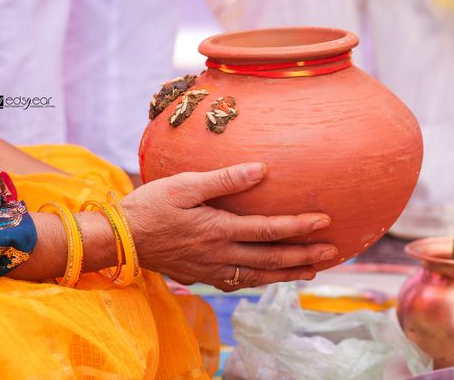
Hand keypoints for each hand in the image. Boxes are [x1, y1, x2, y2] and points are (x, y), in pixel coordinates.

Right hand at [122, 163, 336, 290]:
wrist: (121, 239)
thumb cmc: (150, 206)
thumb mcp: (184, 184)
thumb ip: (224, 179)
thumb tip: (261, 169)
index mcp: (219, 230)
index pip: (269, 230)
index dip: (299, 226)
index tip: (325, 222)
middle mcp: (220, 254)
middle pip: (271, 258)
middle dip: (304, 255)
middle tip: (332, 252)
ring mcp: (211, 270)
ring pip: (259, 276)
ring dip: (288, 273)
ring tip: (312, 271)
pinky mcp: (201, 276)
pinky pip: (238, 283)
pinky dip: (260, 281)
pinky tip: (269, 278)